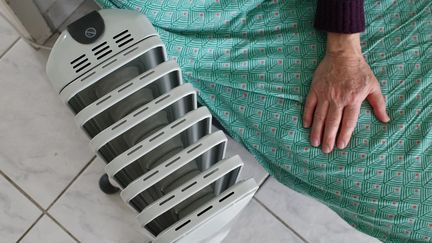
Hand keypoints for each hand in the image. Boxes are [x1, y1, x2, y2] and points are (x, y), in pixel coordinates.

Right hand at [302, 33, 389, 153]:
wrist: (343, 54)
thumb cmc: (359, 70)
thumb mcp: (373, 86)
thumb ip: (379, 104)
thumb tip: (385, 120)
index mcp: (353, 99)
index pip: (348, 122)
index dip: (344, 135)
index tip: (340, 146)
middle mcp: (338, 99)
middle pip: (332, 123)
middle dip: (328, 138)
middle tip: (326, 150)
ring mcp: (325, 94)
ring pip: (320, 117)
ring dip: (317, 131)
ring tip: (315, 143)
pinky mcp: (315, 89)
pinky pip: (310, 105)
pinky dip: (308, 116)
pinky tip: (306, 125)